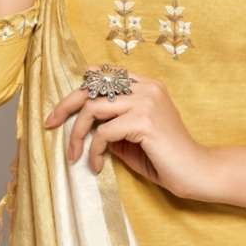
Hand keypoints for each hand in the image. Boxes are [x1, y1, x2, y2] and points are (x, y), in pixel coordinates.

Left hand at [43, 69, 210, 199]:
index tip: (62, 110)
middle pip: (92, 85)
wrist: (196, 172)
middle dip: (65, 104)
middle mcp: (146, 87)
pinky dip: (94, 151)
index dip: (80, 88)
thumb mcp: (131, 137)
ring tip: (75, 155)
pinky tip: (97, 166)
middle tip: (49, 123)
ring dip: (76, 134)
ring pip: (93, 108)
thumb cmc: (165, 158)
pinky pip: (103, 133)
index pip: (104, 74)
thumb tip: (81, 123)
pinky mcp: (144, 120)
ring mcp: (146, 101)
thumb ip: (111, 124)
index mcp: (147, 85)